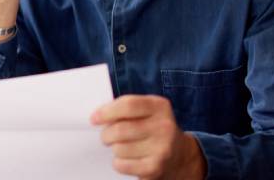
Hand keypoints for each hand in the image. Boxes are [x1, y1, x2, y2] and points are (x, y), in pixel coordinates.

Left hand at [91, 95, 206, 179]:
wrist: (179, 155)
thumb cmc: (153, 129)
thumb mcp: (147, 112)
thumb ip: (126, 109)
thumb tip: (98, 117)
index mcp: (160, 106)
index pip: (128, 105)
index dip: (107, 112)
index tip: (94, 119)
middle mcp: (164, 126)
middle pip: (120, 129)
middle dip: (106, 134)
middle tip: (106, 137)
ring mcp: (162, 149)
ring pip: (119, 148)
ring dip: (114, 149)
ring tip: (120, 147)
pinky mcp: (155, 168)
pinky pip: (122, 165)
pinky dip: (118, 163)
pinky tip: (126, 159)